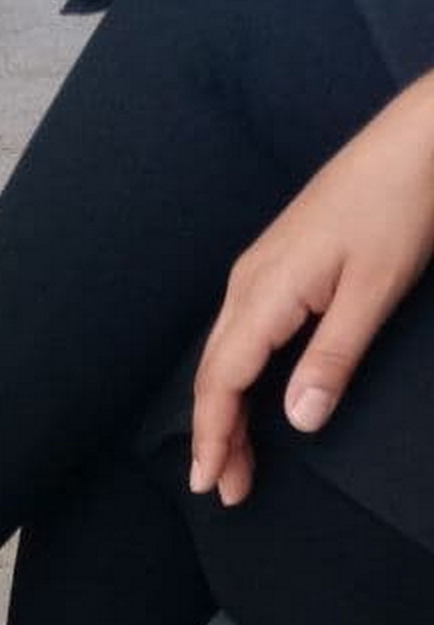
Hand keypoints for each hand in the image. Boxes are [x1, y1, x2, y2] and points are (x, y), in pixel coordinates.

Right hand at [191, 72, 433, 504]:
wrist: (419, 137)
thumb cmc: (400, 208)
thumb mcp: (375, 292)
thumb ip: (332, 359)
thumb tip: (297, 421)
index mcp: (264, 294)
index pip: (222, 380)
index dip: (214, 435)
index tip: (212, 483)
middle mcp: (246, 285)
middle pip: (212, 373)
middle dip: (213, 434)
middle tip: (223, 487)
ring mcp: (257, 273)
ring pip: (221, 356)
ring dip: (222, 409)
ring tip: (232, 455)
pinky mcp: (274, 268)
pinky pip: (237, 336)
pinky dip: (234, 379)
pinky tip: (247, 396)